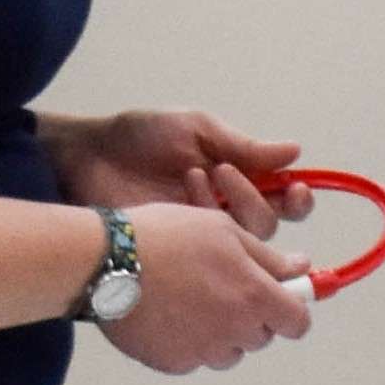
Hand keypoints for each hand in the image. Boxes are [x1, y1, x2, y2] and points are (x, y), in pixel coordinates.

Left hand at [55, 108, 303, 230]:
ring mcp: (202, 234)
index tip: (294, 187)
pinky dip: (203, 226)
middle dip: (255, 199)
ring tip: (192, 175)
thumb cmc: (139, 138)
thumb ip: (242, 145)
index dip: (295, 198)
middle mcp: (225, 211)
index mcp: (236, 180)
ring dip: (225, 207)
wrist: (88, 156)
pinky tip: (179, 199)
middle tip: (223, 172)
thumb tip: (295, 151)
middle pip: (268, 224)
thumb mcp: (195, 129)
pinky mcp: (180, 251)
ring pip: (242, 242)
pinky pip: (209, 255)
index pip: (281, 199)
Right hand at [98, 198, 317, 374]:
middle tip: (219, 286)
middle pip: (261, 336)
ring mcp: (203, 352)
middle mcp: (234, 331)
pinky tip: (165, 313)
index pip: (297, 322)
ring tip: (189, 299)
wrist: (104, 261)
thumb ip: (267, 257)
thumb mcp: (222, 230)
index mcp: (253, 296)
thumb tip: (302, 268)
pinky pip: (194, 357)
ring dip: (220, 332)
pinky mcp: (174, 364)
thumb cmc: (166, 235)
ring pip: (228, 351)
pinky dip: (187, 341)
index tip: (279, 295)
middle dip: (251, 316)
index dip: (292, 308)